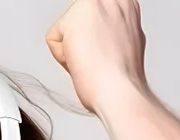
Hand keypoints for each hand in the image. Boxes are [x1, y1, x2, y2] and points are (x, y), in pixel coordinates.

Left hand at [45, 0, 147, 115]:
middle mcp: (114, 0)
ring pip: (65, 28)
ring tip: (90, 62)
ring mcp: (97, 4)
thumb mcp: (122, 43)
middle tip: (96, 58)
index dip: (91, 39)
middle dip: (80, 41)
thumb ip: (109, 31)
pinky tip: (80, 62)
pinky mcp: (76, 14)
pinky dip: (61, 56)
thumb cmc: (120, 79)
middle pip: (77, 20)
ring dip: (71, 49)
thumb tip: (97, 37)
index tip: (100, 51)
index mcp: (126, 5)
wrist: (119, 91)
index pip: (91, 18)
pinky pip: (53, 38)